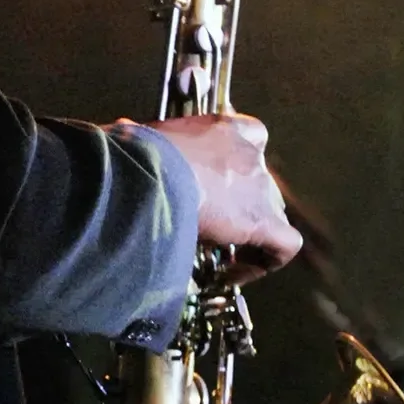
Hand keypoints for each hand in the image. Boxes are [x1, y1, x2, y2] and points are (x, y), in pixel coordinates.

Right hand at [143, 112, 301, 280]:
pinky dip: (267, 261)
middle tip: (215, 229)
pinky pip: (284, 246)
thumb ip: (144, 139)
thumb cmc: (139, 154)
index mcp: (226, 129)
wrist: (150, 174)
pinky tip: (234, 274)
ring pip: (273, 214)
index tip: (219, 187)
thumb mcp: (141, 137)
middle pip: (261, 183)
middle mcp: (251, 155)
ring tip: (221, 257)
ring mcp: (261, 187)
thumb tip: (119, 134)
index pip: (253, 137)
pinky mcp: (264, 221)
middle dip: (242, 206)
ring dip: (251, 235)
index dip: (240, 165)